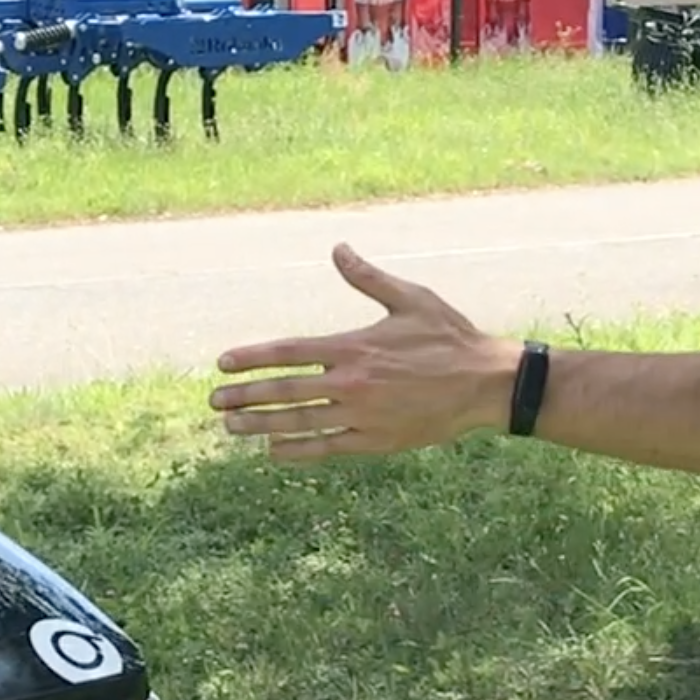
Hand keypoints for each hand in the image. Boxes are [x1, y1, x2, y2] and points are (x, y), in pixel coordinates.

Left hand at [210, 245, 524, 459]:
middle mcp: (351, 384)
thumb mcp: (411, 298)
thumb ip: (368, 277)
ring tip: (231, 427)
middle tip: (213, 401)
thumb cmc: (449, 336)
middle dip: (244, 396)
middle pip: (284, 392)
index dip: (252, 358)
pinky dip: (297, 450)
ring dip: (260, 426)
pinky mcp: (375, 441)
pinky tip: (273, 450)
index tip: (222, 363)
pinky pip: (326, 448)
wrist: (485, 384)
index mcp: (353, 347)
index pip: (288, 353)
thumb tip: (339, 248)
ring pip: (298, 423)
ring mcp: (361, 416)